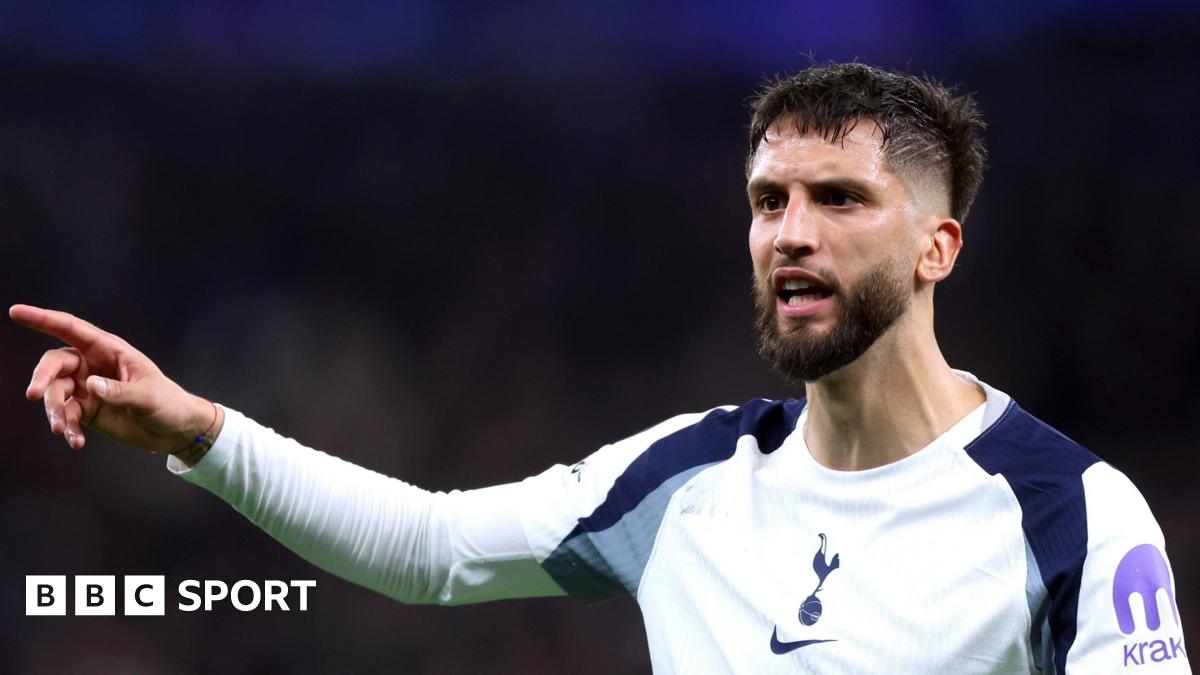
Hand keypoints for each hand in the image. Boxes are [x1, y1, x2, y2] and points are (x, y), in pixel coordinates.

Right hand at [10, 304, 221, 454]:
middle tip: (33, 394)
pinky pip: (66, 416)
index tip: (15, 312)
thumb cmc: (167, 403)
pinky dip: (67, 428)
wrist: (175, 430)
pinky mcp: (86, 410)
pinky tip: (76, 442)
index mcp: (109, 350)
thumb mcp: (147, 397)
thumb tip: (89, 385)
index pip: (71, 329)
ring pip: (55, 393)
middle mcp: (93, 365)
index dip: (43, 319)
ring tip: (61, 429)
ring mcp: (87, 388)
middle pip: (55, 364)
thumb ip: (118, 392)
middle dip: (42, 377)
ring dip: (54, 411)